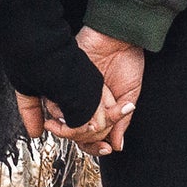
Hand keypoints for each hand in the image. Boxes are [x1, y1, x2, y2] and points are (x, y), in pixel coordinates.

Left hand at [53, 28, 145, 154]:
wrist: (119, 37)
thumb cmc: (127, 61)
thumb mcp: (129, 96)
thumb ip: (121, 121)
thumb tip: (117, 146)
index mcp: (98, 108)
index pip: (91, 135)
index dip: (97, 146)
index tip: (106, 148)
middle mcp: (83, 102)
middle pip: (76, 133)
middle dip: (88, 141)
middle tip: (100, 140)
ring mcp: (72, 93)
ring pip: (65, 122)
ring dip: (78, 128)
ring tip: (92, 124)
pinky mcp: (62, 82)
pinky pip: (57, 103)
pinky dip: (68, 113)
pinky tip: (82, 111)